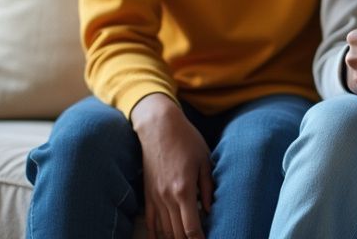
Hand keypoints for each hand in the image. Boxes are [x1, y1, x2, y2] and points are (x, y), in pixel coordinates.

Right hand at [131, 93, 211, 238]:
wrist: (159, 127)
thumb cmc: (186, 140)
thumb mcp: (204, 161)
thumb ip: (207, 188)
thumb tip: (209, 210)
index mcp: (184, 190)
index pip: (191, 227)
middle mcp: (167, 197)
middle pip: (177, 232)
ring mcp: (155, 197)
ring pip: (164, 229)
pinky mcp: (147, 193)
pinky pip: (150, 220)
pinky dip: (155, 233)